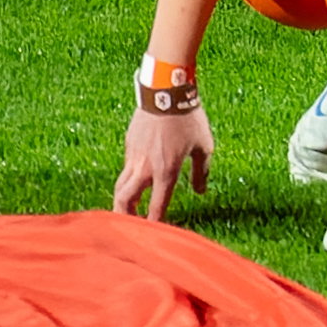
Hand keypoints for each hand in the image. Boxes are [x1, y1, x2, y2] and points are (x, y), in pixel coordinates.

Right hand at [111, 95, 214, 219]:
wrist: (166, 90)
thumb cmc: (189, 119)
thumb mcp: (204, 148)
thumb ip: (200, 173)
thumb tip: (200, 191)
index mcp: (165, 171)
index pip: (156, 206)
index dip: (154, 224)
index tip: (153, 235)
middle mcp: (145, 166)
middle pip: (124, 197)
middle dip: (124, 215)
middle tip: (129, 226)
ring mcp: (133, 153)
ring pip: (122, 182)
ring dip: (125, 198)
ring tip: (131, 208)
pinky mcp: (129, 141)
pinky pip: (127, 164)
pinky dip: (131, 177)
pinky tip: (140, 177)